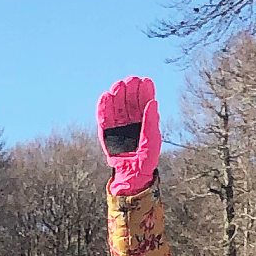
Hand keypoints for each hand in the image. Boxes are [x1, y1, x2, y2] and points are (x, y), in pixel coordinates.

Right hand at [96, 77, 161, 195]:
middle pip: (129, 100)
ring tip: (118, 85)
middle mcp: (131, 120)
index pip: (144, 101)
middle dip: (130, 89)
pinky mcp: (106, 132)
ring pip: (116, 106)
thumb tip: (152, 102)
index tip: (145, 81)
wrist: (133, 175)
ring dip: (116, 94)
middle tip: (130, 80)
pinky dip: (103, 107)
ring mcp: (118, 125)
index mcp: (145, 119)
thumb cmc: (146, 158)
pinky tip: (105, 96)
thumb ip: (151, 122)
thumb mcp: (152, 139)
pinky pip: (103, 117)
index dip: (144, 90)